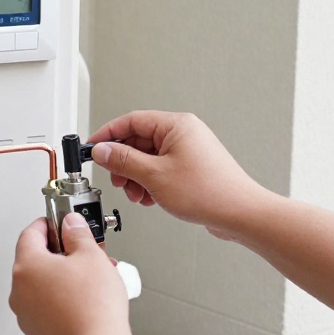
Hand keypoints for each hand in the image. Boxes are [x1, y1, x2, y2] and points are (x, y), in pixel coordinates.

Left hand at [9, 213, 130, 334]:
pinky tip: (86, 299)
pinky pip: (47, 306)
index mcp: (26, 266)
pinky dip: (62, 298)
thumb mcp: (91, 256)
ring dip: (63, 276)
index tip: (60, 222)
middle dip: (61, 253)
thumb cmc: (92, 307)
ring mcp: (26, 314)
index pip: (30, 233)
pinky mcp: (38, 332)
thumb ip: (78, 234)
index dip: (48, 223)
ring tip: (92, 277)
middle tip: (82, 251)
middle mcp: (19, 291)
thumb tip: (71, 224)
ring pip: (43, 285)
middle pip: (36, 260)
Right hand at [87, 111, 268, 231]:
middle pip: (138, 141)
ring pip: (148, 159)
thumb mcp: (155, 175)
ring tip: (136, 194)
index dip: (108, 134)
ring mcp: (188, 151)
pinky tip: (150, 198)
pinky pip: (160, 170)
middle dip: (123, 163)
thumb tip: (103, 150)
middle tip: (116, 179)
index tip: (92, 148)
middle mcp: (183, 134)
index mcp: (176, 125)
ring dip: (136, 177)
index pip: (131, 121)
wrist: (240, 213)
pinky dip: (150, 183)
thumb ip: (124, 161)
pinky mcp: (190, 168)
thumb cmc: (210, 191)